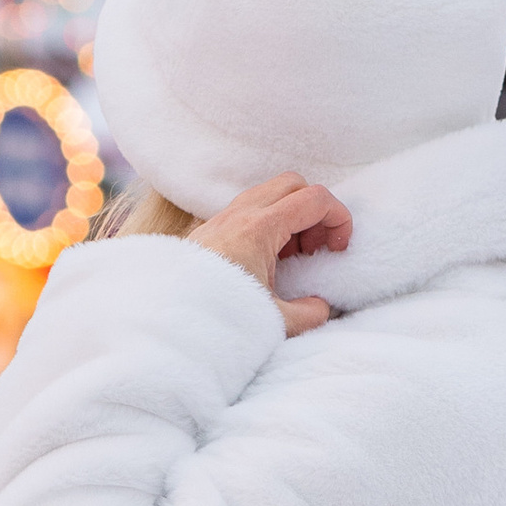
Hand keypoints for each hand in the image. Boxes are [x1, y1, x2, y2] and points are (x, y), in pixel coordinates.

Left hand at [186, 175, 352, 336]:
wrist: (165, 320)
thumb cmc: (215, 317)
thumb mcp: (273, 322)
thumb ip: (308, 314)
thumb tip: (321, 308)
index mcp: (258, 228)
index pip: (314, 198)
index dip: (339, 218)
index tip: (339, 248)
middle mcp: (239, 214)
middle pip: (293, 184)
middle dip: (315, 210)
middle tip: (316, 248)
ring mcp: (222, 218)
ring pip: (270, 193)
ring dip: (291, 217)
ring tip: (293, 257)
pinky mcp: (210, 230)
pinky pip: (250, 209)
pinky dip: (269, 224)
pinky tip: (268, 261)